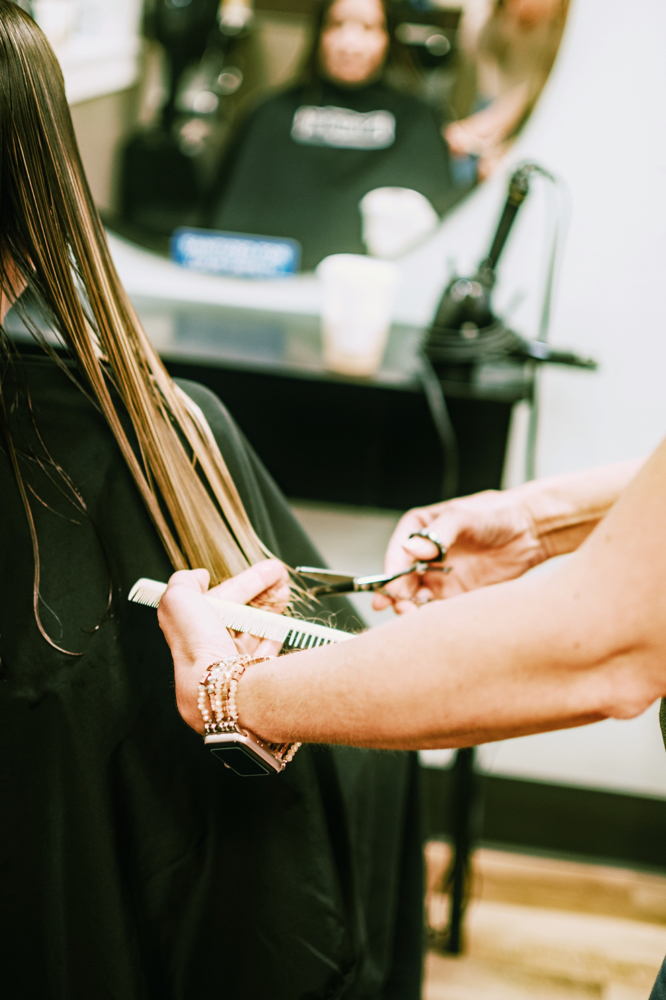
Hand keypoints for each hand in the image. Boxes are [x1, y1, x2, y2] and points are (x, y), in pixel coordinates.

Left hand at [158, 559, 289, 731]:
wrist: (219, 687)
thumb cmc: (197, 646)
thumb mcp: (177, 601)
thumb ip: (183, 583)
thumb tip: (198, 576)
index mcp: (192, 634)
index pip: (221, 601)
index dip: (244, 583)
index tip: (264, 570)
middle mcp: (211, 652)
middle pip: (240, 615)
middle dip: (262, 592)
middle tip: (280, 577)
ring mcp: (233, 667)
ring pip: (254, 632)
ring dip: (271, 609)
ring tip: (285, 592)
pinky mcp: (253, 681)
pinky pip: (266, 654)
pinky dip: (275, 636)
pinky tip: (283, 624)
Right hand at [372, 490, 545, 613]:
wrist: (529, 530)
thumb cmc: (496, 513)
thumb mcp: (463, 516)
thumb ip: (437, 533)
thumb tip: (411, 548)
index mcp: (419, 530)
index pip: (397, 553)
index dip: (392, 571)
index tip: (392, 587)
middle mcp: (425, 555)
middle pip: (401, 579)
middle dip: (398, 595)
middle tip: (402, 607)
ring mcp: (439, 575)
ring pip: (416, 598)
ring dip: (412, 608)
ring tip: (416, 615)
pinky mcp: (455, 594)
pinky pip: (437, 609)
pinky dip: (433, 616)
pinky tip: (437, 618)